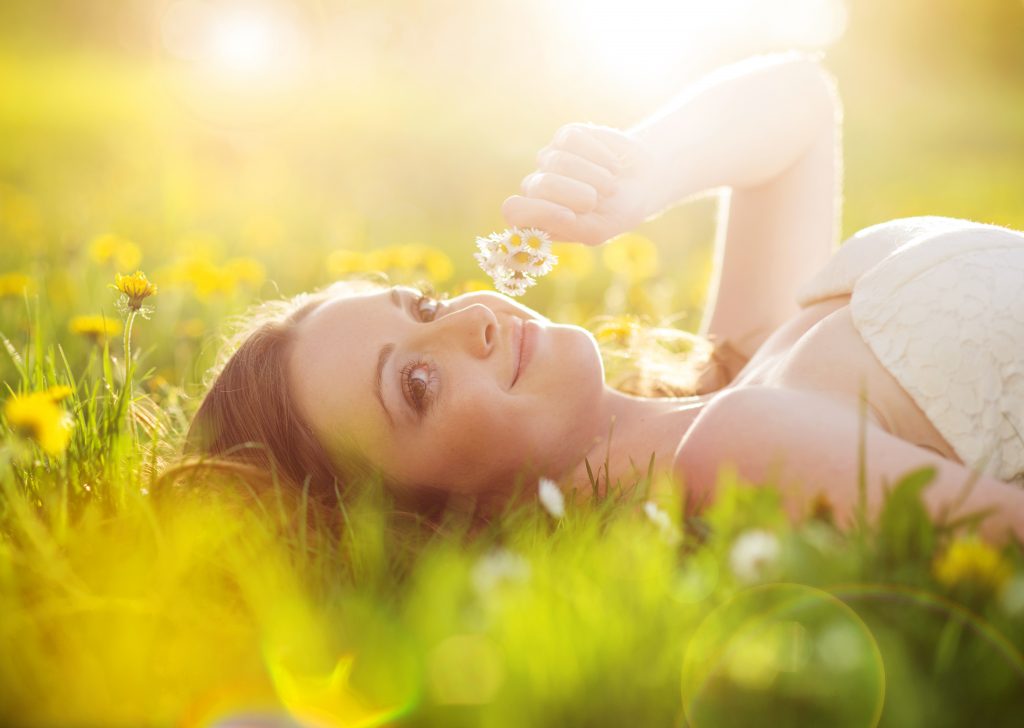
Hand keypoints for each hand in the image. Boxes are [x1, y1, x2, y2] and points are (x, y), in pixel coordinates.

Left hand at [502, 123, 655, 246]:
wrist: (643, 182)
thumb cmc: (616, 212)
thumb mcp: (598, 230)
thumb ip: (571, 228)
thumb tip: (559, 213)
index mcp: (536, 217)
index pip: (514, 212)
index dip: (540, 213)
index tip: (571, 217)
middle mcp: (536, 187)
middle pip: (539, 186)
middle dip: (577, 195)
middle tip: (598, 200)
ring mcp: (549, 160)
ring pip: (558, 162)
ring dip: (594, 177)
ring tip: (609, 185)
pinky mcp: (565, 136)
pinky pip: (573, 141)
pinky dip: (599, 155)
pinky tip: (611, 166)